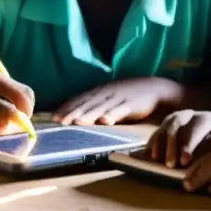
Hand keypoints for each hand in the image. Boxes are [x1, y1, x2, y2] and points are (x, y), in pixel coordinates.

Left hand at [54, 78, 181, 125]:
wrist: (155, 87)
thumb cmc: (129, 94)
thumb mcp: (110, 95)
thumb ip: (96, 103)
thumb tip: (77, 113)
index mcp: (100, 91)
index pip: (79, 99)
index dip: (67, 108)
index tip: (54, 118)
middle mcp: (106, 93)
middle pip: (87, 104)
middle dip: (73, 113)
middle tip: (60, 123)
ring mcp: (119, 98)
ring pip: (101, 108)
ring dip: (89, 115)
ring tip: (78, 122)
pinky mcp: (132, 105)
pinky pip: (121, 111)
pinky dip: (113, 115)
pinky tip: (106, 121)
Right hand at [148, 109, 210, 166]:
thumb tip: (206, 171)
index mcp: (209, 119)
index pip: (196, 127)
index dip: (189, 144)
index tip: (184, 162)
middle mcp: (191, 115)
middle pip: (177, 124)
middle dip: (171, 144)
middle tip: (169, 164)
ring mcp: (177, 118)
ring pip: (165, 126)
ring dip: (159, 143)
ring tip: (155, 160)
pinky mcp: (166, 125)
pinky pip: (157, 132)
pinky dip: (153, 143)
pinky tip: (149, 155)